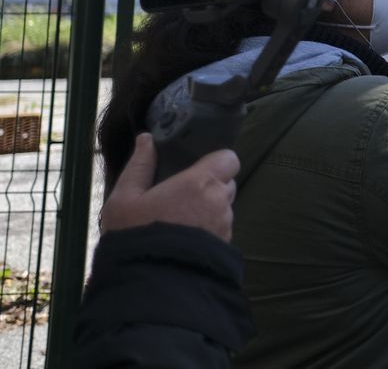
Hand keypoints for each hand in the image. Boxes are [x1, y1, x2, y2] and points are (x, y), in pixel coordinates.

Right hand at [101, 133, 238, 241]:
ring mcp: (225, 226)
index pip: (229, 159)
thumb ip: (139, 166)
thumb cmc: (135, 235)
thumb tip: (146, 139)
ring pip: (224, 209)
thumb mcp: (124, 199)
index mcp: (201, 182)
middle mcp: (220, 201)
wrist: (149, 282)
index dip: (217, 162)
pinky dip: (209, 231)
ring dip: (209, 210)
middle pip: (227, 184)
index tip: (197, 169)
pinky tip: (186, 240)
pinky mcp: (225, 247)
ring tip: (181, 222)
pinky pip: (221, 230)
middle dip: (211, 186)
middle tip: (183, 197)